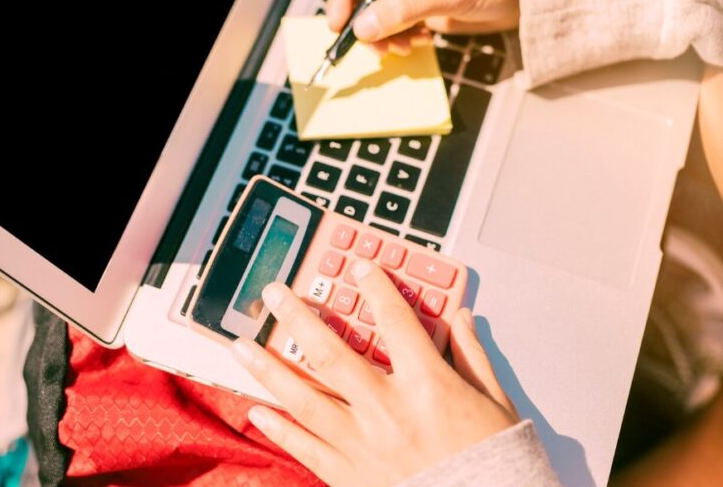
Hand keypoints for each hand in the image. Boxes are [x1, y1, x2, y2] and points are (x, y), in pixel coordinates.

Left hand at [231, 260, 518, 485]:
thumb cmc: (492, 463)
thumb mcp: (493, 401)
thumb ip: (472, 355)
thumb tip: (461, 318)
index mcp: (427, 386)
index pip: (395, 322)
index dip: (376, 289)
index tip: (359, 269)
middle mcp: (387, 411)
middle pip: (330, 353)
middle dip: (298, 318)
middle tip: (275, 295)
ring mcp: (363, 445)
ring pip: (304, 398)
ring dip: (269, 369)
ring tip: (242, 346)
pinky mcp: (351, 476)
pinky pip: (306, 448)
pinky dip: (279, 429)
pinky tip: (256, 411)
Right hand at [327, 0, 519, 54]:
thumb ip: (404, 7)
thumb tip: (364, 27)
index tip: (340, 26)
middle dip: (367, 25)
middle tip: (381, 48)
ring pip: (378, 14)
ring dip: (386, 36)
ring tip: (406, 47)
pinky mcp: (419, 5)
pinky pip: (396, 24)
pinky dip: (402, 37)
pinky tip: (420, 40)